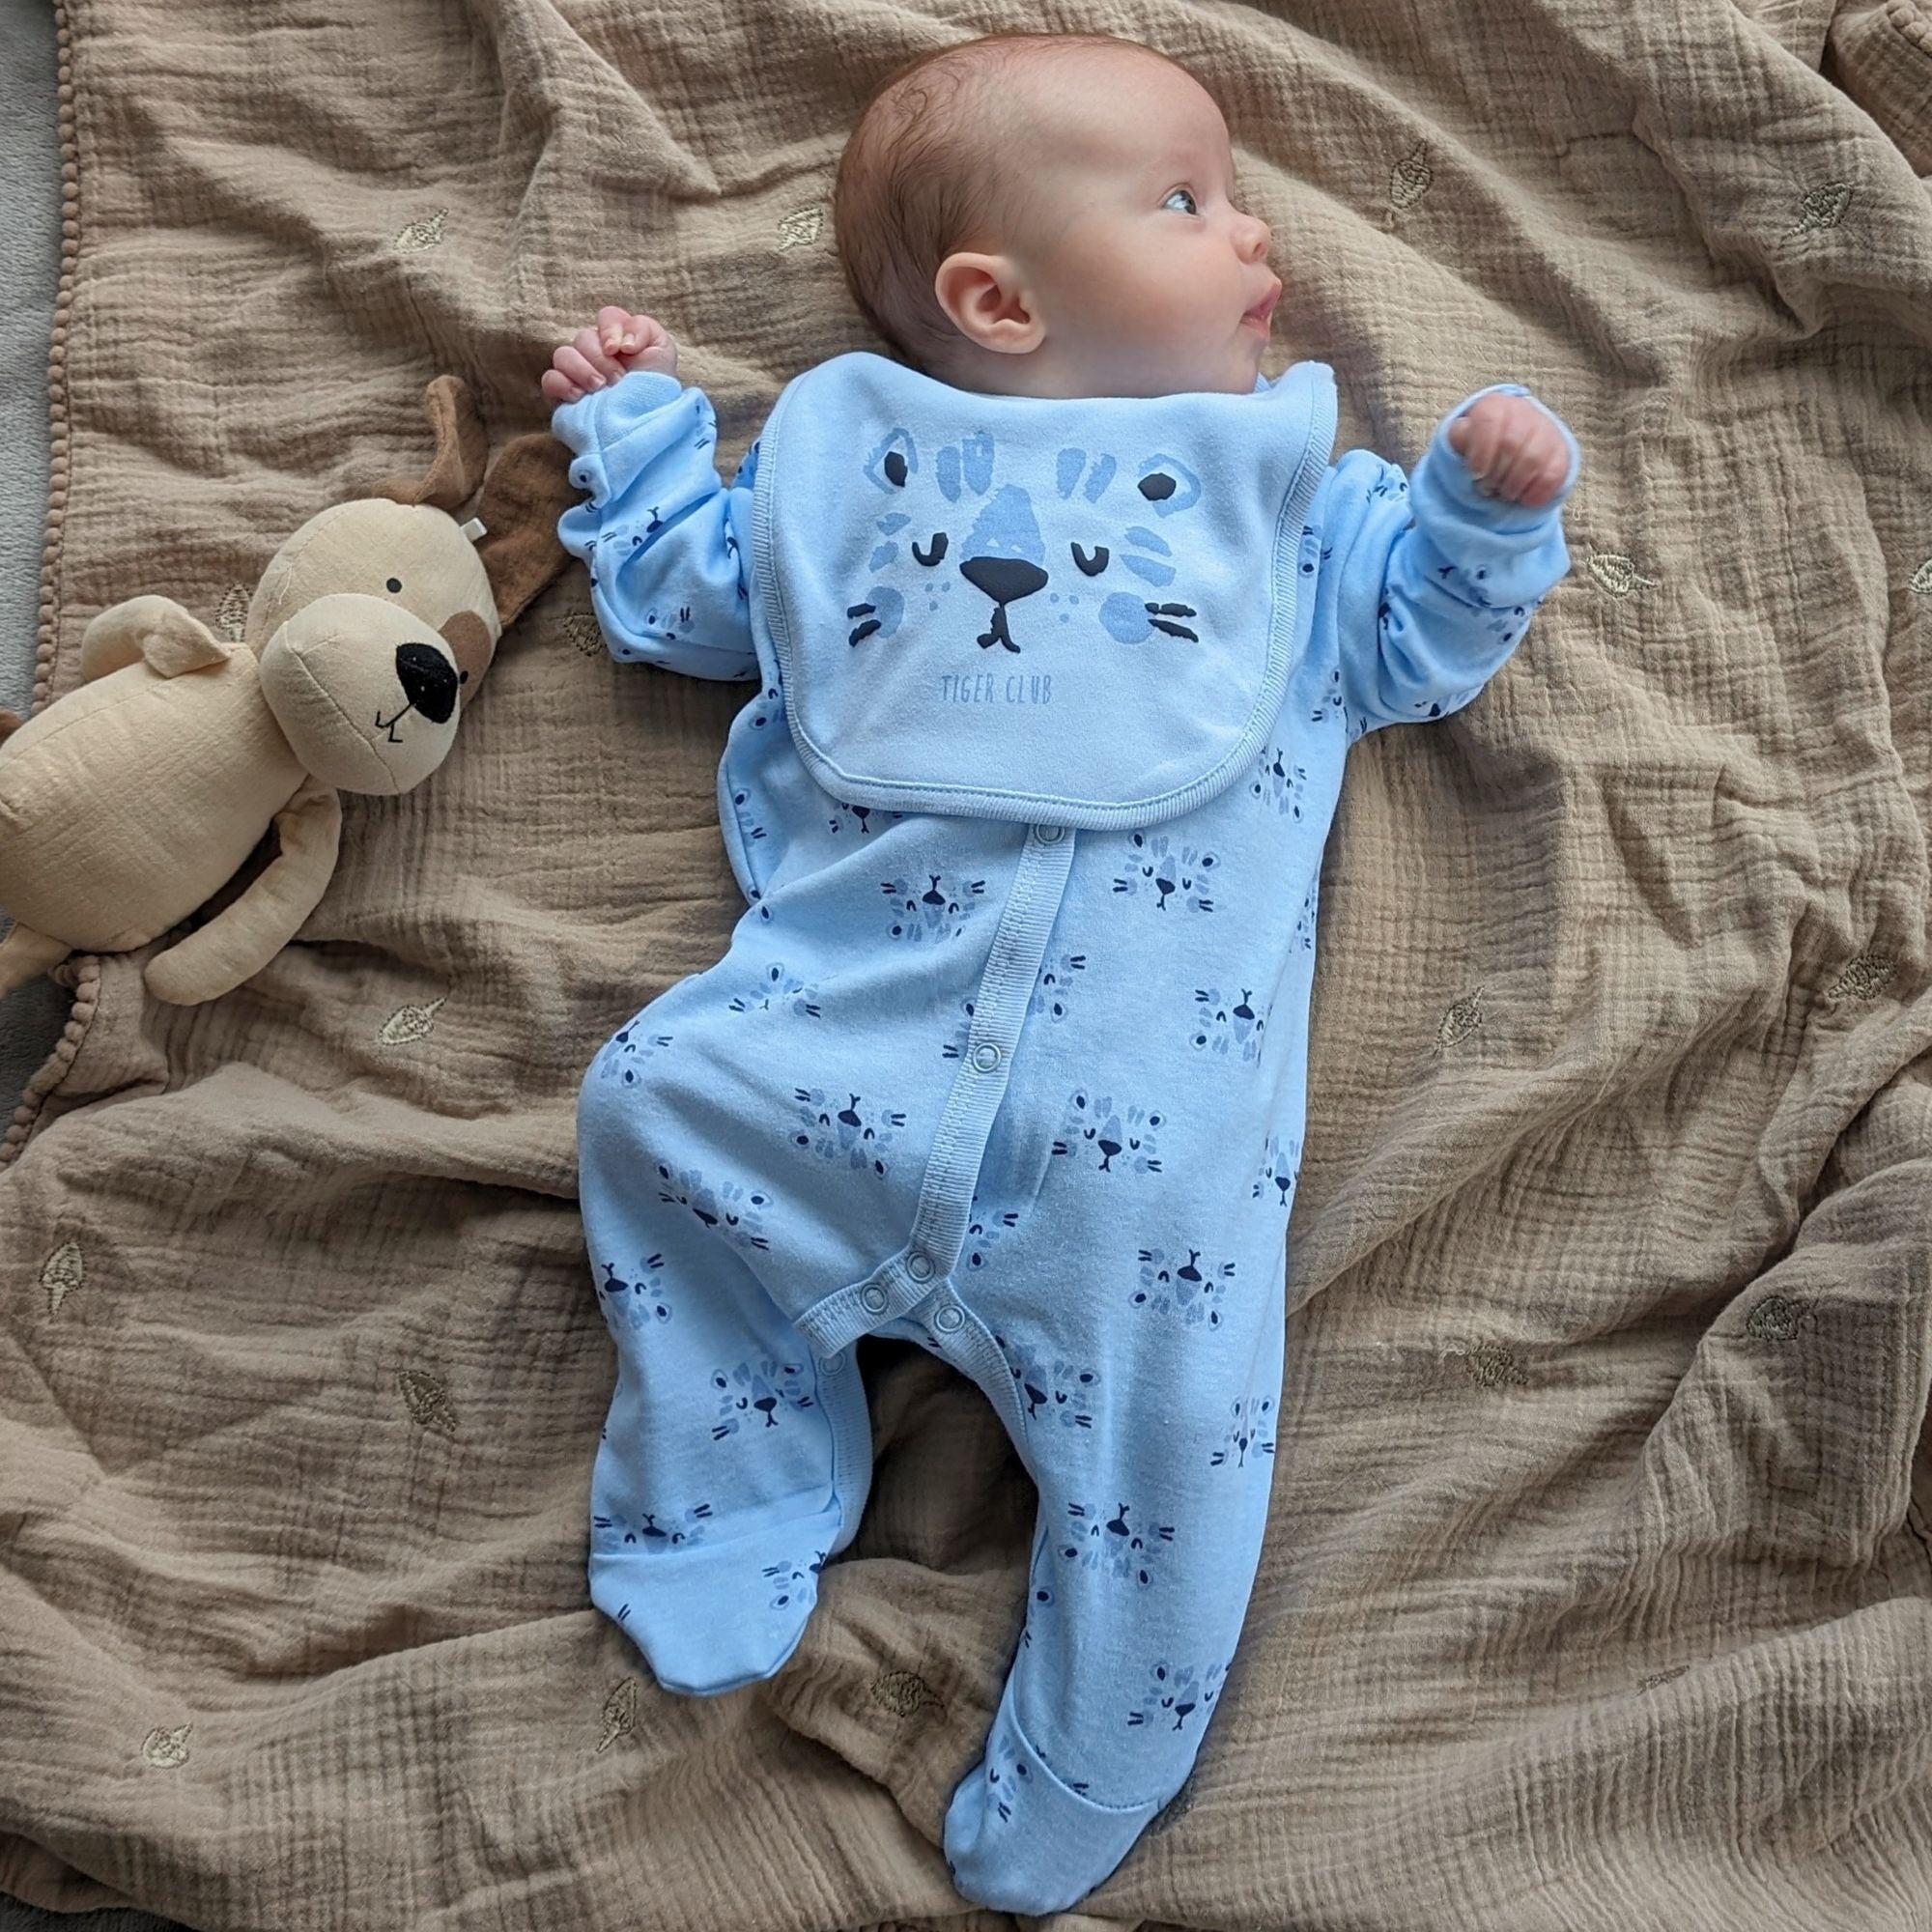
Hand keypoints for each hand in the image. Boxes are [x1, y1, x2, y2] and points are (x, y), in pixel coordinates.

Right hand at [541, 307, 678, 404]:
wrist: (647, 430)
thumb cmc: (657, 392)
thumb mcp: (662, 352)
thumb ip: (644, 328)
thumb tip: (619, 340)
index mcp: (619, 340)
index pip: (606, 316)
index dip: (611, 328)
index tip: (622, 350)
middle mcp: (596, 354)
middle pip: (583, 337)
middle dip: (602, 359)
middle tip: (618, 381)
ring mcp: (578, 375)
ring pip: (562, 354)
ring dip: (582, 370)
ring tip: (600, 389)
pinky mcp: (563, 396)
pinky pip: (549, 379)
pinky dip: (562, 385)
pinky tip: (580, 397)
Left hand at [1446, 394, 1569, 508]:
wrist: (1510, 448)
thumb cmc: (1479, 446)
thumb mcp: (1462, 440)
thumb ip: (1459, 438)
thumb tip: (1462, 437)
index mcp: (1495, 404)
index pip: (1488, 420)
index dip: (1481, 452)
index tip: (1476, 474)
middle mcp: (1524, 410)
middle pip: (1511, 444)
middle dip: (1495, 474)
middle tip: (1488, 488)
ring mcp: (1546, 429)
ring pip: (1533, 460)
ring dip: (1513, 486)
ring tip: (1504, 492)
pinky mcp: (1562, 451)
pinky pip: (1552, 476)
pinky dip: (1535, 494)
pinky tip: (1523, 498)